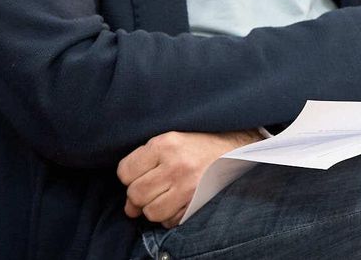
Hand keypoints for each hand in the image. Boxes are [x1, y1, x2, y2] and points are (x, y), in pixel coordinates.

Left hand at [117, 130, 260, 226]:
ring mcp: (189, 187)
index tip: (136, 176)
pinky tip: (175, 204)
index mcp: (163, 145)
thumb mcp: (168, 140)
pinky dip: (168, 217)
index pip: (125, 172)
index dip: (127, 177)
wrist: (235, 151)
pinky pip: (171, 221)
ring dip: (152, 209)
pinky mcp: (199, 203)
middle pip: (136, 194)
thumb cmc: (196, 145)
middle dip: (136, 197)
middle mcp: (176, 166)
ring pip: (152, 212)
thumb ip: (143, 162)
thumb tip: (128, 203)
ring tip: (160, 198)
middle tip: (146, 192)